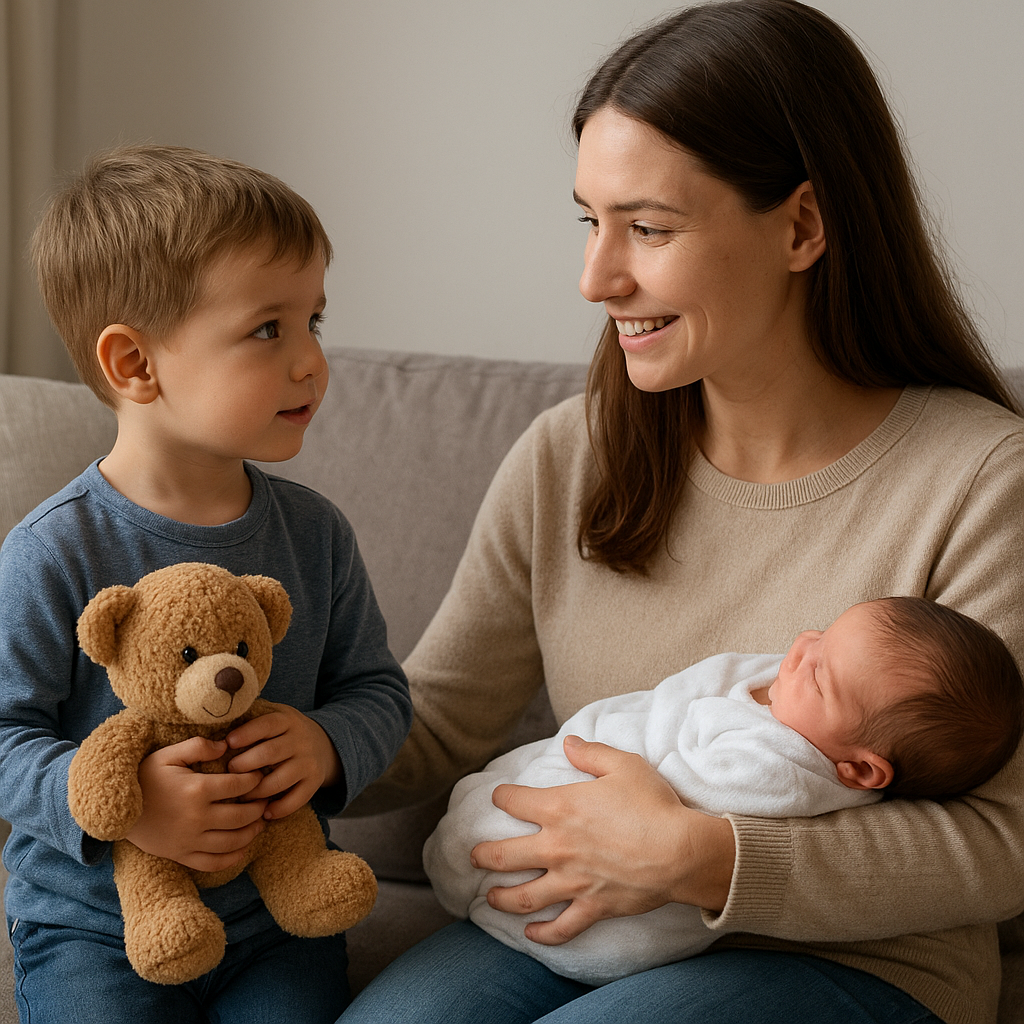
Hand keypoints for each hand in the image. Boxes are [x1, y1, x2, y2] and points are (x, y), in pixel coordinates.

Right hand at [126, 736, 268, 871]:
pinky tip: (243, 847)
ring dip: (252, 832)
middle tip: (266, 799)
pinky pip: (214, 863)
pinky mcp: (181, 856)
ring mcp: (189, 841)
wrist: (114, 809)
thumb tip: (226, 744)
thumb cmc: (144, 777)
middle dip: (259, 807)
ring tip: (260, 821)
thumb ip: (198, 746)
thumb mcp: (168, 754)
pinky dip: (234, 857)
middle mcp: (196, 818)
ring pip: (233, 842)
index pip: (239, 785)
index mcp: (196, 790)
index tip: (260, 776)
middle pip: (242, 816)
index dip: (255, 780)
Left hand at [225, 702, 342, 819]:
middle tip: (229, 771)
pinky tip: (264, 812)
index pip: (267, 725)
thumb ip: (254, 718)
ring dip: (256, 791)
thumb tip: (218, 723)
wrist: (324, 744)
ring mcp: (308, 762)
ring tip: (241, 795)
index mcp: (287, 720)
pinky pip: (297, 799)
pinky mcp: (315, 782)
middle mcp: (300, 740)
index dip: (247, 734)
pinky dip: (279, 809)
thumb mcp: (276, 716)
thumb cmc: (285, 733)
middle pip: (270, 753)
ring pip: (280, 780)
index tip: (228, 742)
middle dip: (245, 764)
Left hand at [471, 736, 735, 944]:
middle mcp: (557, 847)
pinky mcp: (591, 907)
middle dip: (483, 855)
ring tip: (489, 898)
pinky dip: (543, 934)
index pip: (515, 802)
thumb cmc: (653, 804)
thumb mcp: (623, 765)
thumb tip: (568, 742)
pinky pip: (561, 927)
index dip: (502, 797)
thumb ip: (591, 754)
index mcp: (560, 808)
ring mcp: (571, 882)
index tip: (498, 797)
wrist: (680, 851)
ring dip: (501, 898)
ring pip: (523, 896)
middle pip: (504, 855)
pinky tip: (530, 934)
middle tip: (474, 856)